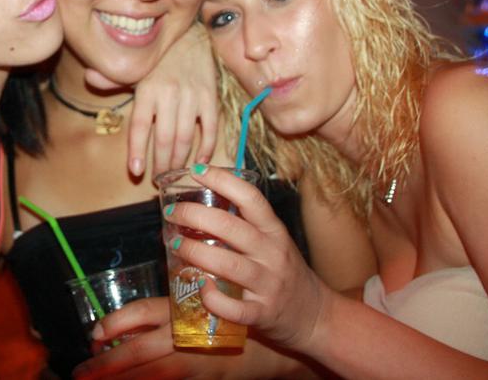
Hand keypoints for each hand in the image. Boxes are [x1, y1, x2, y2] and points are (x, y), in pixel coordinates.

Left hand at [73, 297, 225, 379]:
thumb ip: (151, 315)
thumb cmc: (221, 320)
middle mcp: (186, 336)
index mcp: (181, 309)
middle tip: (80, 374)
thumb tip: (105, 331)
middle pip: (138, 351)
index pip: (140, 312)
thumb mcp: (188, 306)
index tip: (94, 337)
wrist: (267, 346)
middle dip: (105, 365)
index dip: (112, 324)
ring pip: (150, 375)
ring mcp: (195, 364)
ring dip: (121, 379)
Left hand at [124, 22, 218, 177]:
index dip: (137, 151)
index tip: (136, 172)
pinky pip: (210, 127)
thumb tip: (90, 78)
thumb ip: (112, 79)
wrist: (191, 37)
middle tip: (158, 180)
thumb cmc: (158, 59)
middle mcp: (169, 94)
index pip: (140, 126)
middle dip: (160, 164)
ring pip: (185, 136)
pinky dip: (206, 147)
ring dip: (179, 160)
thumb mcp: (134, 68)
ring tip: (173, 174)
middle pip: (164, 138)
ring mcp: (192, 96)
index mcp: (147, 89)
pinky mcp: (210, 97)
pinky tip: (199, 161)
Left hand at [165, 167, 331, 351]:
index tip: (196, 171)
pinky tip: (199, 287)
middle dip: (195, 215)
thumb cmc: (285, 272)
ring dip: (196, 252)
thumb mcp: (272, 241)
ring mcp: (268, 285)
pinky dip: (213, 298)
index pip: (250, 197)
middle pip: (231, 227)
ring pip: (229, 265)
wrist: (315, 315)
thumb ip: (244, 224)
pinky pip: (235, 308)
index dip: (222, 180)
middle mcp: (272, 254)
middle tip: (171, 212)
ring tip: (175, 243)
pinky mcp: (262, 314)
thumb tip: (197, 204)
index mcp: (274, 231)